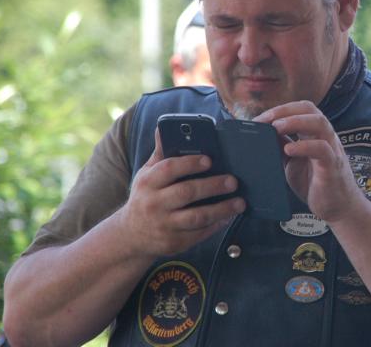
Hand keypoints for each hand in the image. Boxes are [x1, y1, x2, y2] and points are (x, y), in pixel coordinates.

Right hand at [116, 129, 245, 257]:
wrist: (130, 235)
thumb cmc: (145, 197)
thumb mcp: (147, 174)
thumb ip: (160, 154)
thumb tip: (163, 128)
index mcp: (148, 183)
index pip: (169, 169)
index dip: (190, 163)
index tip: (210, 160)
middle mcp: (154, 204)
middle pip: (186, 193)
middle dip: (212, 186)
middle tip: (233, 181)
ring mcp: (164, 226)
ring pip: (196, 218)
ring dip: (221, 210)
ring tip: (240, 203)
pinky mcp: (174, 243)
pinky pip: (199, 234)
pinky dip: (216, 225)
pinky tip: (228, 217)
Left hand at [254, 101, 365, 222]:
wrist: (338, 208)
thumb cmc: (314, 183)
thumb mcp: (291, 162)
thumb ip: (281, 147)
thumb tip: (262, 134)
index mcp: (314, 133)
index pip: (300, 109)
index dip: (280, 109)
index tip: (259, 119)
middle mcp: (325, 136)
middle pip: (309, 109)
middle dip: (284, 111)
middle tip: (265, 120)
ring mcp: (331, 149)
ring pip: (319, 123)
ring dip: (295, 122)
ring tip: (276, 128)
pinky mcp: (333, 166)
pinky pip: (322, 149)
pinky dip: (304, 146)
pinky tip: (289, 150)